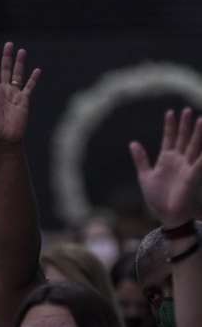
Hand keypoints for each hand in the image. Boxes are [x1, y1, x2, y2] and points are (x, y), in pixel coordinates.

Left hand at [0, 42, 41, 144]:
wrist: (3, 140)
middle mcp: (3, 91)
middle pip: (5, 70)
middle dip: (7, 57)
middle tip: (9, 44)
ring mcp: (14, 95)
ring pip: (17, 75)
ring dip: (19, 63)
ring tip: (21, 51)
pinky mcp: (24, 101)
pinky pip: (29, 87)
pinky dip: (33, 79)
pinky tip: (37, 70)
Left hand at [131, 108, 201, 227]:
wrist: (166, 216)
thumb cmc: (157, 198)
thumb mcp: (145, 176)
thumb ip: (140, 159)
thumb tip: (133, 143)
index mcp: (166, 160)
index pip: (169, 138)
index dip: (170, 126)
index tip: (170, 112)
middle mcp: (179, 161)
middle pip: (183, 139)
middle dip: (185, 125)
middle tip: (186, 111)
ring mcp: (187, 168)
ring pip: (194, 147)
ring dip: (197, 134)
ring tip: (200, 119)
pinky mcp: (192, 177)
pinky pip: (199, 164)